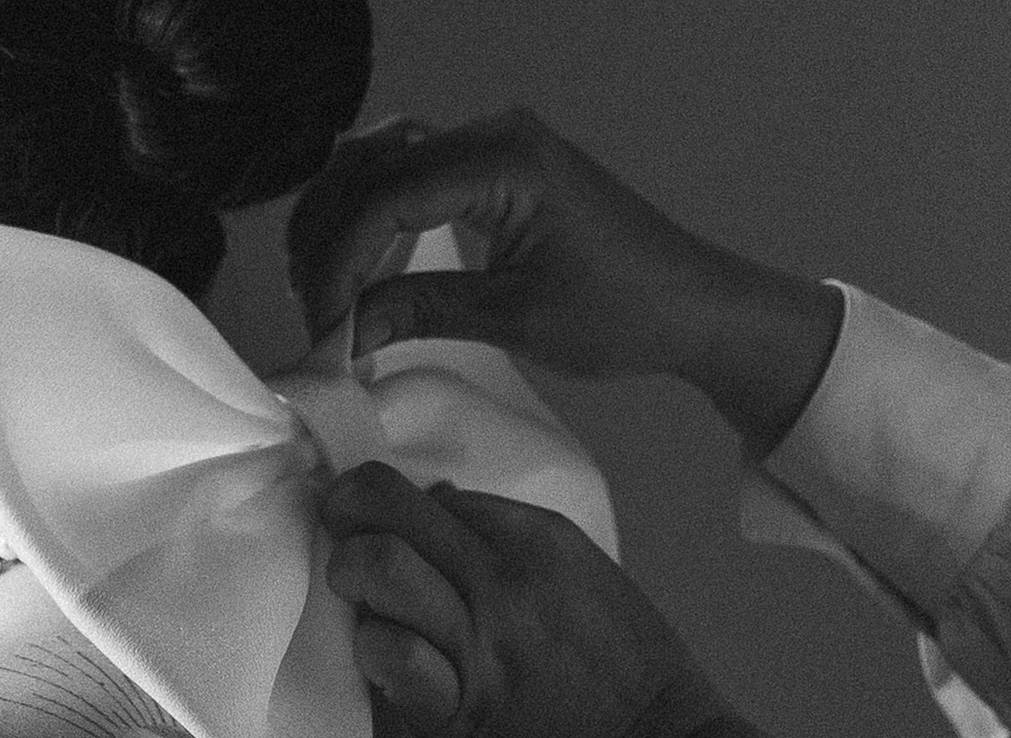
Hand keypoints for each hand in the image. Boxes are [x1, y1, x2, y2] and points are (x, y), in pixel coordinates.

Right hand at [288, 108, 842, 454]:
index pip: (383, 195)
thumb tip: (340, 331)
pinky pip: (415, 177)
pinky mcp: (499, 168)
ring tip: (326, 297)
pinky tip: (363, 269)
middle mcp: (493, 132)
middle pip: (369, 168)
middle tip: (312, 315)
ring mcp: (496, 144)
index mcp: (501, 158)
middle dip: (328, 240)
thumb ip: (421, 310)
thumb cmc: (624, 315)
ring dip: (344, 226)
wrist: (697, 306)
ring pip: (382, 166)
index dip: (338, 261)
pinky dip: (378, 219)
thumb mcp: (516, 318)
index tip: (322, 325)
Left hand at [321, 461, 761, 737]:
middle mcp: (503, 578)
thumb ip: (514, 540)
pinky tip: (385, 660)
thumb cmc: (631, 672)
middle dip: (348, 513)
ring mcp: (478, 641)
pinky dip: (372, 648)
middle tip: (342, 537)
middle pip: (387, 506)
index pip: (434, 495)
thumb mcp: (587, 576)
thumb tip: (440, 502)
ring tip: (360, 601)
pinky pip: (389, 652)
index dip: (400, 509)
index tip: (392, 532)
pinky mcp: (456, 708)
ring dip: (351, 577)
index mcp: (540, 540)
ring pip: (377, 567)